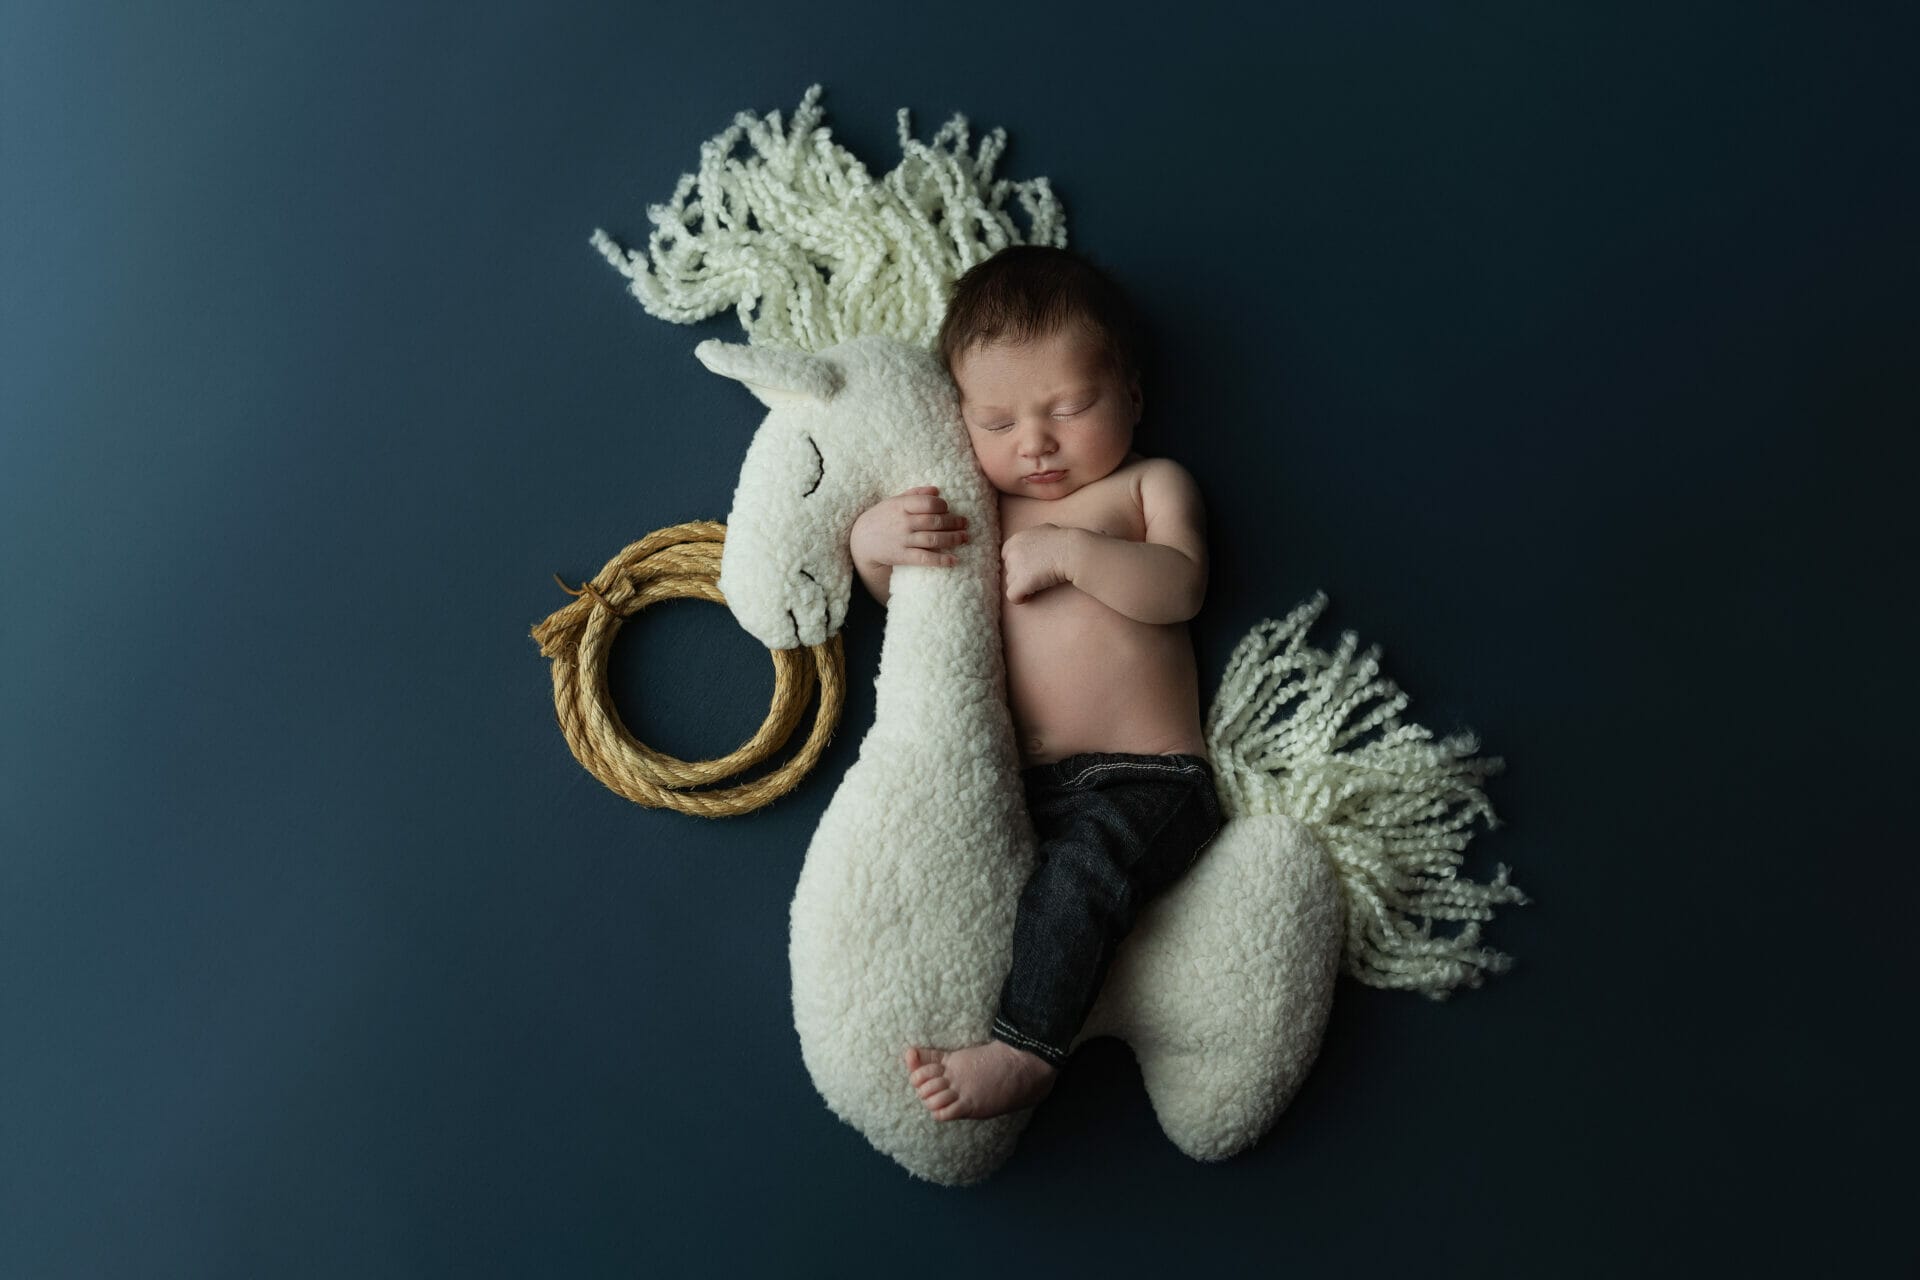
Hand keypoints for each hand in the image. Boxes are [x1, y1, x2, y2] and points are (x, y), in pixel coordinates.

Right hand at [850, 485, 969, 568]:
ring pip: (933, 539)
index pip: (929, 503)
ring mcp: (903, 540)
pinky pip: (925, 558)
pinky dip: (941, 560)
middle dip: (953, 522)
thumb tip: (937, 490)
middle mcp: (903, 522)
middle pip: (935, 521)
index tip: (947, 508)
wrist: (861, 541)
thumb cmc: (881, 518)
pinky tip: (954, 560)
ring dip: (953, 538)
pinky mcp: (902, 556)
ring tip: (964, 537)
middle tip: (965, 523)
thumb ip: (915, 494)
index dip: (942, 505)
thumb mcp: (893, 501)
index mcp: (901, 506)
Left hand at [1002, 524, 1075, 602]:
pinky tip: (1030, 597)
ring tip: (1036, 585)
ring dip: (1022, 585)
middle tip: (1036, 577)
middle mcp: (1012, 553)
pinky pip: (1013, 596)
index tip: (1029, 567)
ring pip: (1011, 583)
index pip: (1007, 555)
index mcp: (1016, 540)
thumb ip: (1033, 537)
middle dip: (1020, 574)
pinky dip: (1020, 598)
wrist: (1072, 552)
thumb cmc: (1064, 541)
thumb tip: (1035, 542)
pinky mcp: (1021, 583)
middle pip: (1010, 569)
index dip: (1018, 563)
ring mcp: (1015, 569)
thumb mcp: (1044, 530)